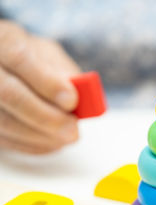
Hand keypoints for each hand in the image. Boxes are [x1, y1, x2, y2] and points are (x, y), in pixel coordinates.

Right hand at [0, 20, 80, 153]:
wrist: (4, 66)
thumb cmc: (32, 59)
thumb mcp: (49, 56)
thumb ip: (63, 72)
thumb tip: (79, 97)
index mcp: (2, 39)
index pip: (20, 58)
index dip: (47, 83)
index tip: (72, 101)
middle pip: (8, 94)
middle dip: (46, 116)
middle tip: (73, 130)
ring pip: (4, 122)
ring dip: (41, 136)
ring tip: (68, 137)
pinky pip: (4, 140)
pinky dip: (33, 145)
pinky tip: (54, 143)